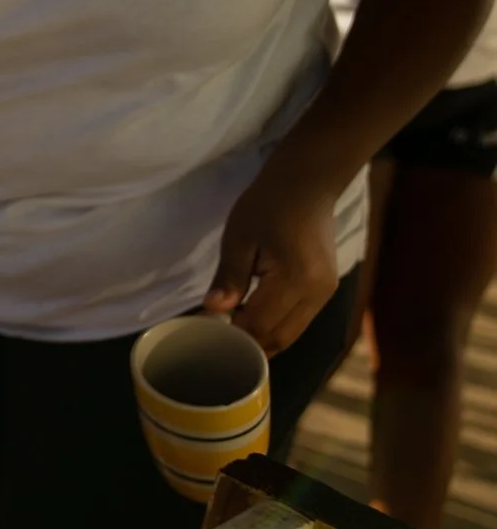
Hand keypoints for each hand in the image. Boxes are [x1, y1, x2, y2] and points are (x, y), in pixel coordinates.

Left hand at [203, 158, 345, 354]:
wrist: (308, 184)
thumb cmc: (268, 205)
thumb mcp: (239, 237)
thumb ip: (229, 277)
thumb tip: (213, 310)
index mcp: (296, 280)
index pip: (260, 326)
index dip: (231, 334)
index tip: (203, 331)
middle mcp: (317, 294)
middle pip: (280, 338)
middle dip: (247, 344)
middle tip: (214, 335)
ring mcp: (326, 293)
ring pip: (291, 333)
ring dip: (261, 337)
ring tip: (230, 327)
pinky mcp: (326, 289)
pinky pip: (299, 321)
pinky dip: (275, 325)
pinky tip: (251, 316)